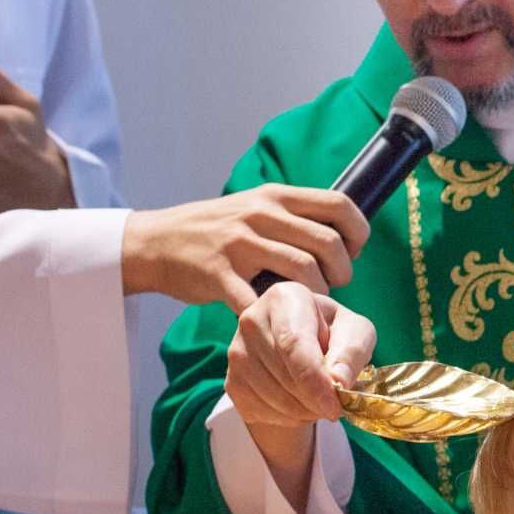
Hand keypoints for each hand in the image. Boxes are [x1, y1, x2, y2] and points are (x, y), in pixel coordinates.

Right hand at [120, 183, 370, 310]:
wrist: (155, 242)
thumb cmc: (217, 231)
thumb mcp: (256, 206)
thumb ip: (295, 216)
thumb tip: (344, 236)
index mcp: (276, 197)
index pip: (340, 204)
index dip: (358, 232)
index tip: (353, 252)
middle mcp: (260, 215)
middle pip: (329, 243)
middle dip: (343, 271)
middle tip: (333, 284)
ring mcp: (239, 244)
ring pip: (304, 269)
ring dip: (317, 293)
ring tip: (309, 301)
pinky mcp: (219, 275)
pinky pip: (260, 299)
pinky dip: (275, 313)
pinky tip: (276, 316)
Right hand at [225, 281, 375, 428]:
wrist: (308, 347)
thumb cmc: (335, 334)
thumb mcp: (356, 334)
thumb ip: (352, 353)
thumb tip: (338, 381)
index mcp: (285, 298)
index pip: (293, 344)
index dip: (314, 381)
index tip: (335, 406)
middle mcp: (252, 319)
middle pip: (283, 374)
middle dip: (315, 400)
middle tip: (336, 405)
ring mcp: (236, 351)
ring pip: (271, 397)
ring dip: (304, 411)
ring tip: (320, 400)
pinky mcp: (231, 380)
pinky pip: (259, 410)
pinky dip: (286, 418)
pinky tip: (300, 404)